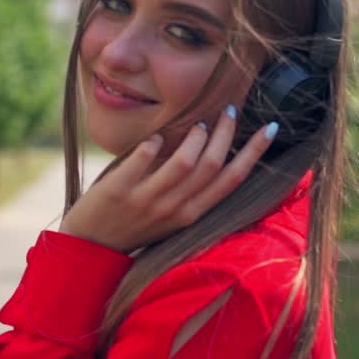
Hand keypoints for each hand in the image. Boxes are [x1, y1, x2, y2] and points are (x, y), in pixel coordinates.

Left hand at [59, 106, 277, 253]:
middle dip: (227, 133)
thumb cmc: (134, 224)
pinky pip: (142, 160)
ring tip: (197, 122)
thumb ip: (189, 189)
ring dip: (194, 137)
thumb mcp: (170, 214)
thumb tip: (211, 148)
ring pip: (184, 163)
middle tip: (230, 110)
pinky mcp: (118, 192)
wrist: (88, 247)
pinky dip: (152, 144)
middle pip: (212, 166)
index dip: (254, 152)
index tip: (270, 128)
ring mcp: (146, 201)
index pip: (232, 181)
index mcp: (190, 215)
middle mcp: (173, 210)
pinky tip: (156, 137)